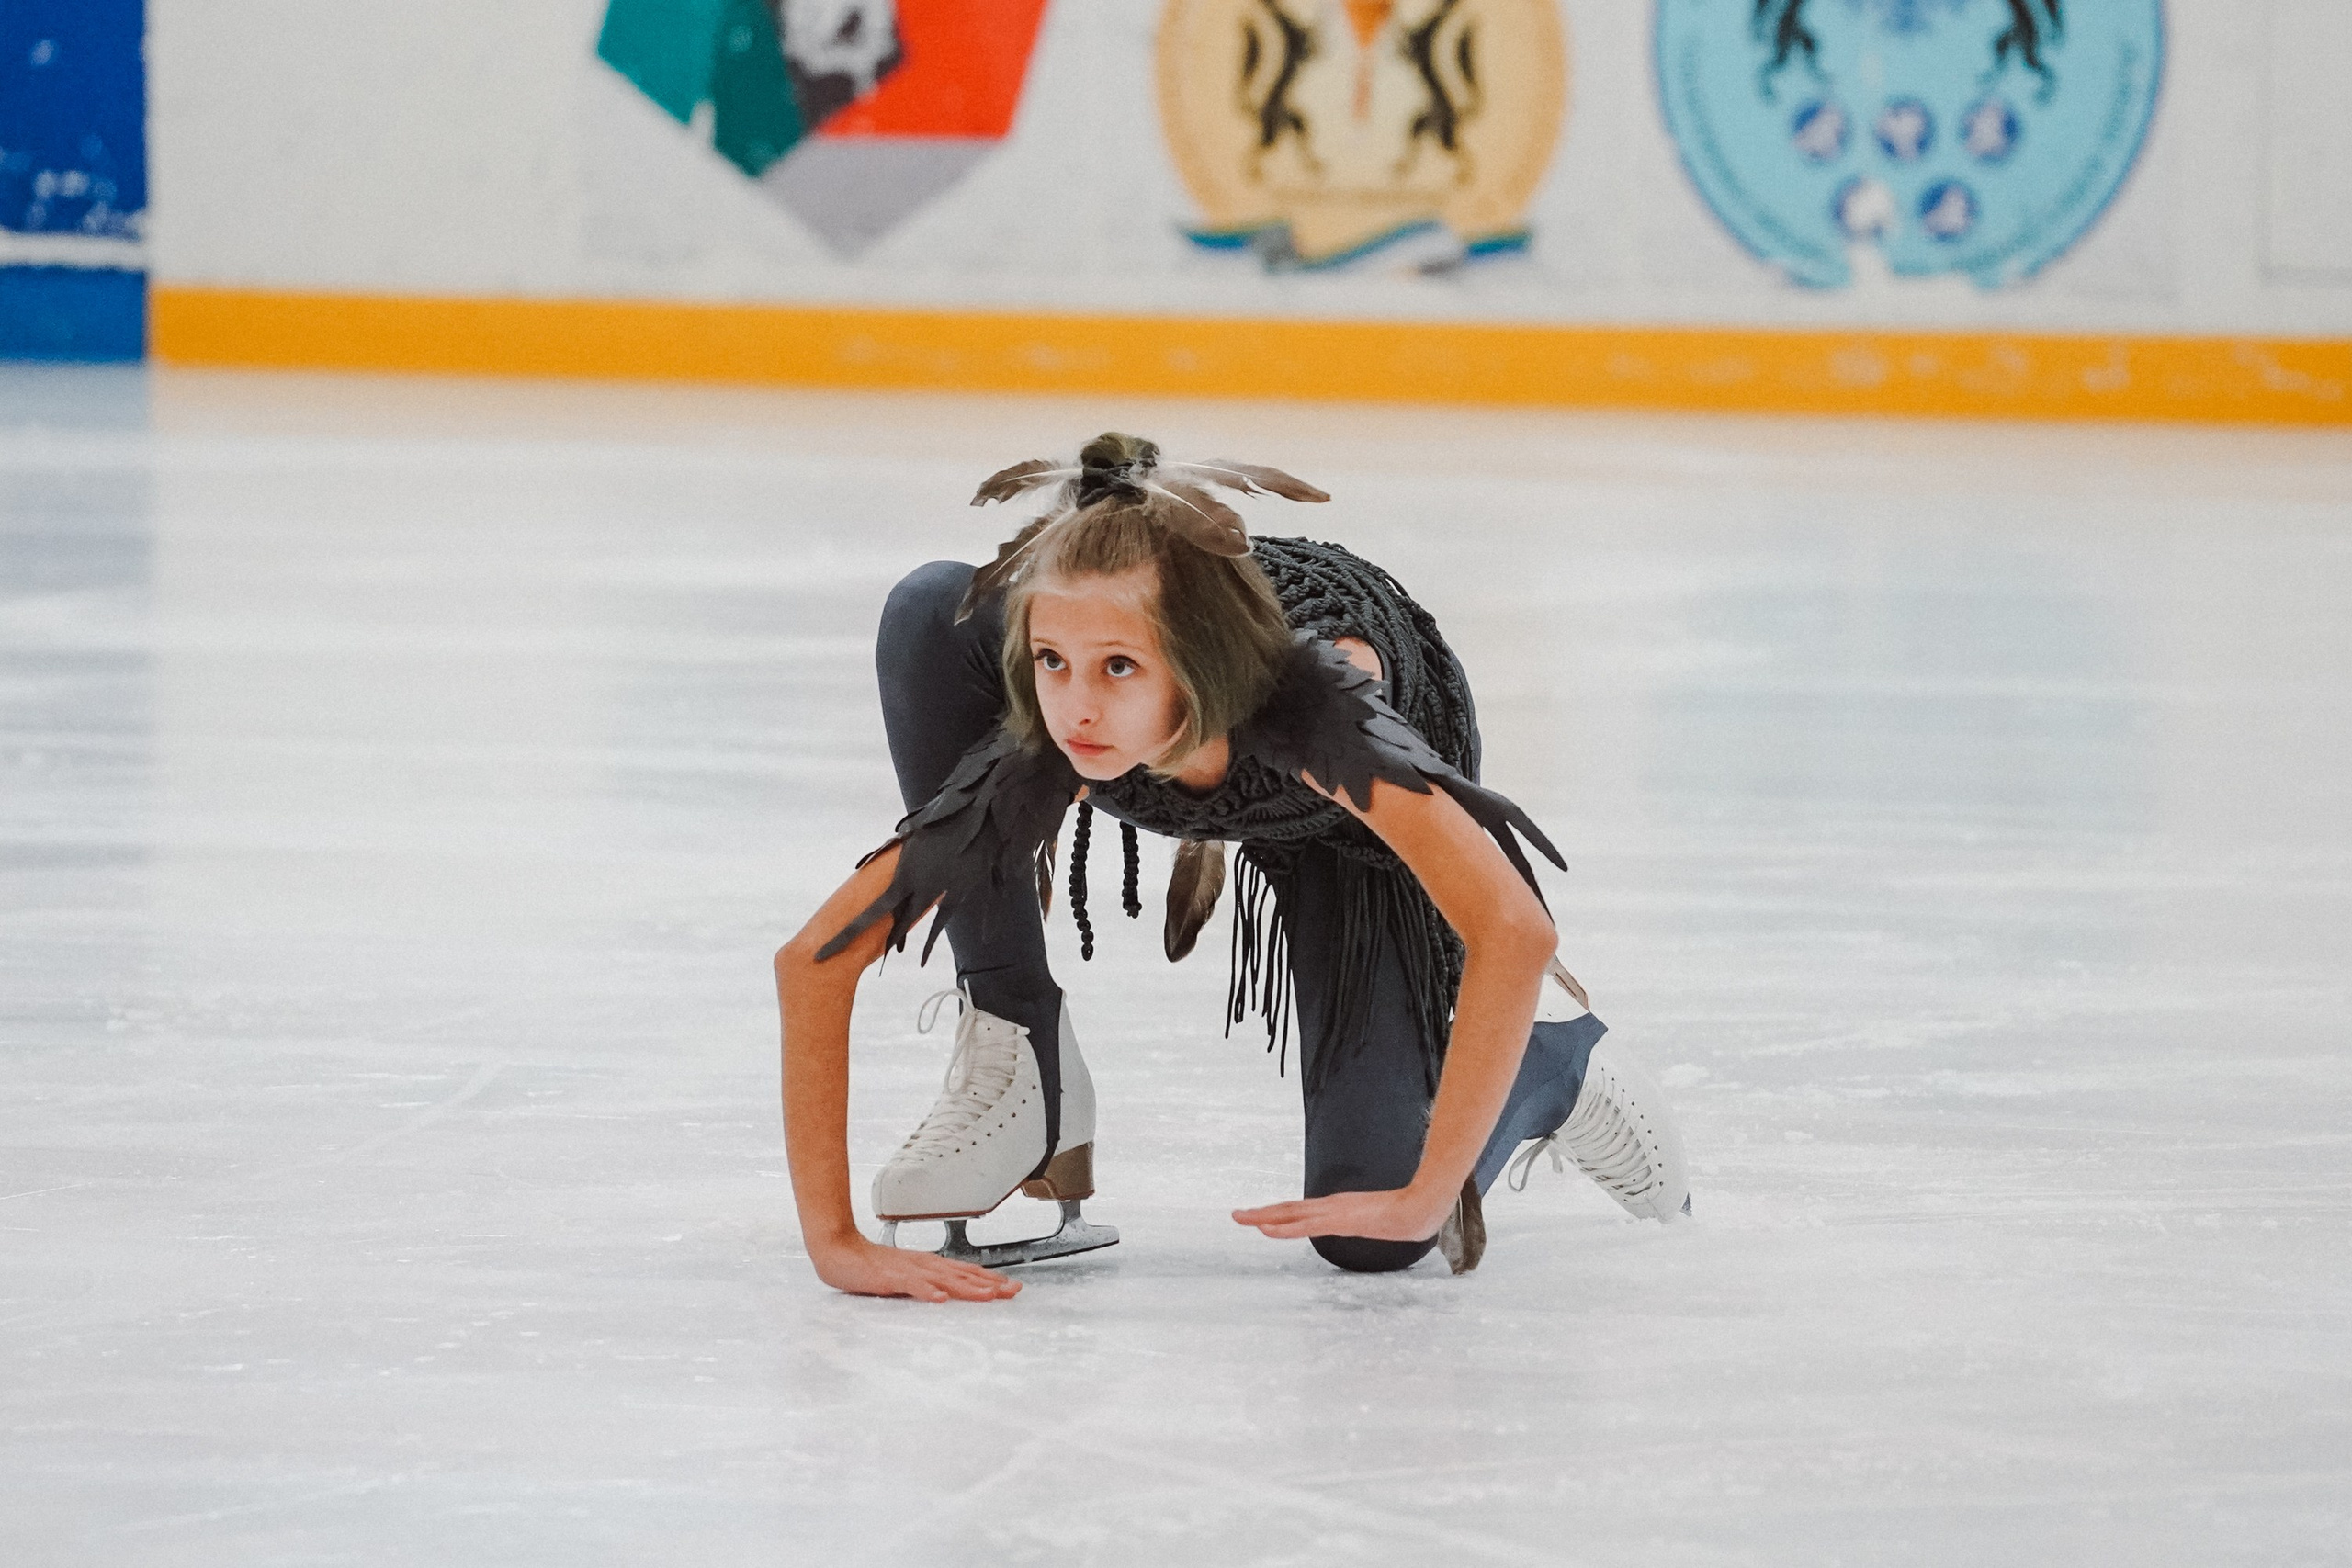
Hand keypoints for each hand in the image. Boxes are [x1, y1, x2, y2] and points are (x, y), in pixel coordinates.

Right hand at [809, 1232, 1021, 1301]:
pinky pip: (912, 1285)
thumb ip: (926, 1281)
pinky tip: (940, 1299)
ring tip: (988, 1295)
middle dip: (990, 1284)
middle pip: (963, 1275)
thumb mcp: (906, 1274)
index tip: (1011, 1286)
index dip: (990, 1279)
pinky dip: (927, 1291)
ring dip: (968, 1287)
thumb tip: (948, 1292)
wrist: (840, 1251)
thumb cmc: (871, 1266)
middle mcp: (924, 1265)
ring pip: (944, 1279)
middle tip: (1014, 1291)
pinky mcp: (891, 1277)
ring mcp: (909, 1270)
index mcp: (929, 1265)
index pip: (965, 1271)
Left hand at [1232, 1186, 1452, 1244]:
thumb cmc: (1405, 1215)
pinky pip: (1305, 1226)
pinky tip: (1266, 1230)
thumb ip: (1372, 1223)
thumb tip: (1373, 1225)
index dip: (1278, 1214)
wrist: (1420, 1209)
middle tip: (1236, 1215)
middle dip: (1261, 1213)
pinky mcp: (1339, 1219)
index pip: (1300, 1211)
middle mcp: (1330, 1207)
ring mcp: (1334, 1212)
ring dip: (1264, 1218)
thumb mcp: (1381, 1221)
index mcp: (1337, 1208)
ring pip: (1291, 1215)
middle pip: (1288, 1209)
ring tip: (1241, 1218)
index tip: (1258, 1218)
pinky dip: (1284, 1228)